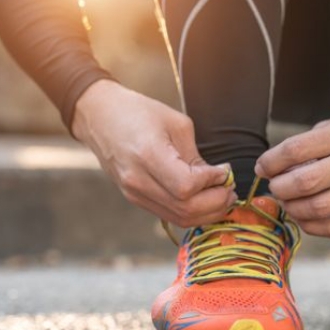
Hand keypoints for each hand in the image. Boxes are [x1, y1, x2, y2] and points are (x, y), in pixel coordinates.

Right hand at [72, 80, 236, 226]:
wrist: (99, 117)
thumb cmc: (138, 112)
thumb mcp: (175, 123)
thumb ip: (195, 156)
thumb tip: (217, 179)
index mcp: (148, 155)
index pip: (187, 187)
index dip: (212, 183)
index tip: (224, 171)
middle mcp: (138, 180)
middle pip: (186, 209)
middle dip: (216, 203)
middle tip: (230, 189)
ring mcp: (134, 193)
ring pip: (179, 218)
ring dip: (207, 212)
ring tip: (222, 196)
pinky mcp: (134, 198)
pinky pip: (169, 214)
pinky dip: (191, 212)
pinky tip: (203, 200)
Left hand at [255, 110, 329, 237]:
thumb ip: (306, 145)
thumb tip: (271, 168)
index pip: (295, 151)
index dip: (270, 162)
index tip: (263, 167)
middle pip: (303, 184)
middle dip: (278, 187)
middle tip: (275, 184)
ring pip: (316, 210)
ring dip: (292, 208)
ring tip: (288, 199)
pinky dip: (309, 224)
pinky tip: (304, 213)